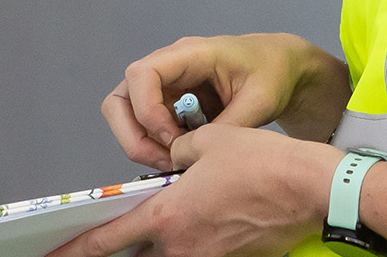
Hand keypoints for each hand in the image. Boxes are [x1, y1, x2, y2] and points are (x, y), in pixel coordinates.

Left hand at [47, 125, 340, 256]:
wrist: (310, 190)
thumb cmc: (261, 161)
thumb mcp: (208, 141)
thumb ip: (177, 152)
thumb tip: (172, 161)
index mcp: (166, 215)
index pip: (108, 240)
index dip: (77, 250)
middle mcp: (180, 247)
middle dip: (120, 252)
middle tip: (108, 242)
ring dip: (156, 249)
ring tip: (160, 229)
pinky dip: (190, 247)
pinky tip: (202, 227)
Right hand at [101, 34, 350, 171]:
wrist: (281, 68)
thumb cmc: (272, 72)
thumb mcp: (260, 100)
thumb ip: (229, 125)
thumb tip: (193, 154)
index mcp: (190, 54)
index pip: (141, 74)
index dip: (146, 111)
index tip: (173, 139)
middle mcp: (168, 67)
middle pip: (120, 99)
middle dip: (133, 136)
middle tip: (164, 161)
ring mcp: (165, 87)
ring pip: (127, 117)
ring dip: (144, 146)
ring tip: (177, 163)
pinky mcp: (169, 104)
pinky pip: (147, 128)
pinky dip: (157, 148)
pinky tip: (184, 157)